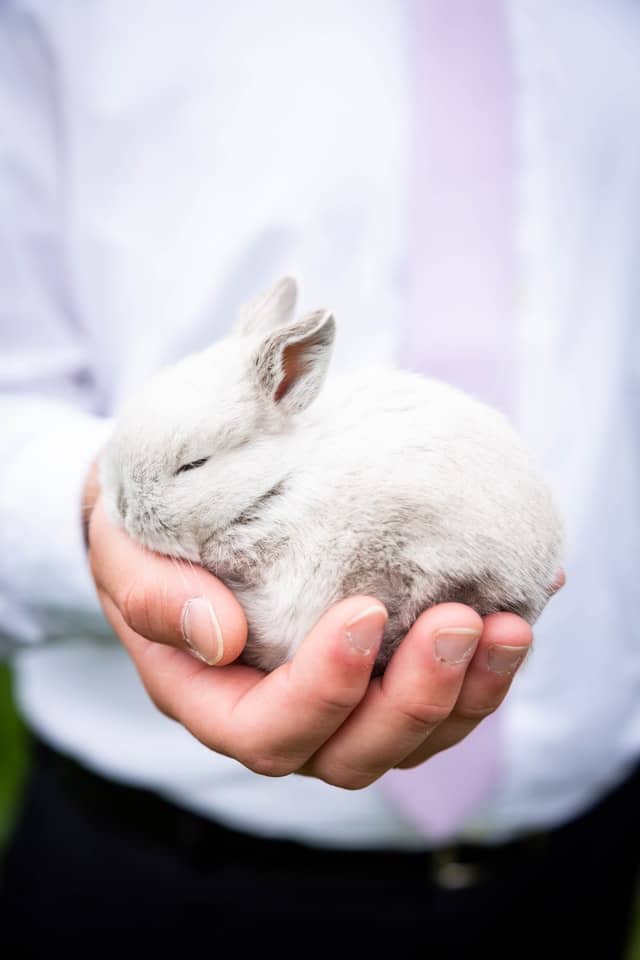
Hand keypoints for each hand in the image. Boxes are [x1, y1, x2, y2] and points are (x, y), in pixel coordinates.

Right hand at [85, 473, 541, 788]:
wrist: (172, 524)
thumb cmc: (143, 540)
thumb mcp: (124, 558)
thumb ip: (155, 598)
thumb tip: (219, 638)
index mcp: (214, 702)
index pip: (269, 731)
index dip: (324, 690)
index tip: (362, 612)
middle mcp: (282, 718)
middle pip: (356, 752)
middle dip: (416, 699)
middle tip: (461, 621)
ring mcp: (338, 703)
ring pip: (411, 737)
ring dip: (469, 693)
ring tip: (509, 625)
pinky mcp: (378, 671)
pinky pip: (440, 690)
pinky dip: (487, 659)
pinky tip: (530, 599)